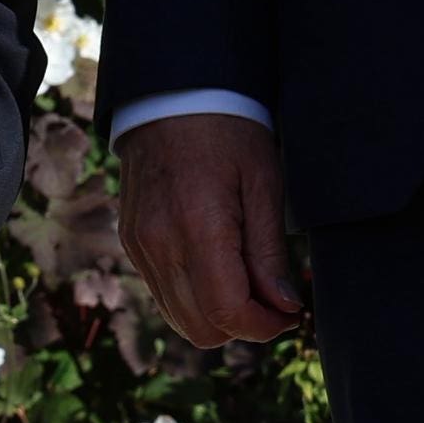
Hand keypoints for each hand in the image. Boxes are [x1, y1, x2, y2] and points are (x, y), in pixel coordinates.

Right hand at [116, 111, 304, 346]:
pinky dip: (194, 297)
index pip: (227, 312)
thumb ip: (270, 253)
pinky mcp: (132, 242)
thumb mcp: (264, 184)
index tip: (290, 314)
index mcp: (197, 226)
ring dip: (218, 314)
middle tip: (273, 299)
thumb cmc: (229, 131)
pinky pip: (163, 294)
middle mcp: (159, 244)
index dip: (265, 327)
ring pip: (180, 318)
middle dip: (243, 325)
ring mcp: (140, 245)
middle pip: (201, 328)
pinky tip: (219, 266)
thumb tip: (284, 307)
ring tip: (248, 281)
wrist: (173, 94)